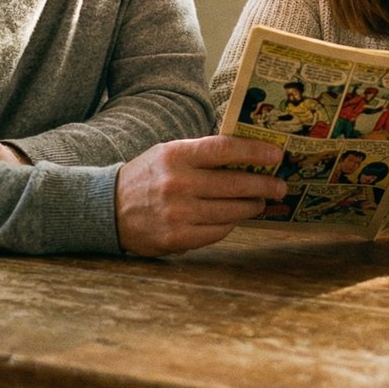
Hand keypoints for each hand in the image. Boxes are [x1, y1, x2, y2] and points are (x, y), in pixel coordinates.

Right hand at [114, 135, 286, 256]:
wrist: (108, 208)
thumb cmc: (148, 176)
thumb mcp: (169, 153)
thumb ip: (203, 153)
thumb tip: (248, 153)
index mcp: (176, 155)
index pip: (225, 149)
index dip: (255, 152)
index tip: (276, 155)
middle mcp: (178, 183)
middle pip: (235, 184)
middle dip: (265, 185)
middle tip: (280, 185)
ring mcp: (178, 213)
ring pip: (231, 212)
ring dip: (251, 206)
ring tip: (259, 202)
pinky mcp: (177, 238)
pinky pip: (218, 232)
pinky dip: (230, 225)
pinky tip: (233, 218)